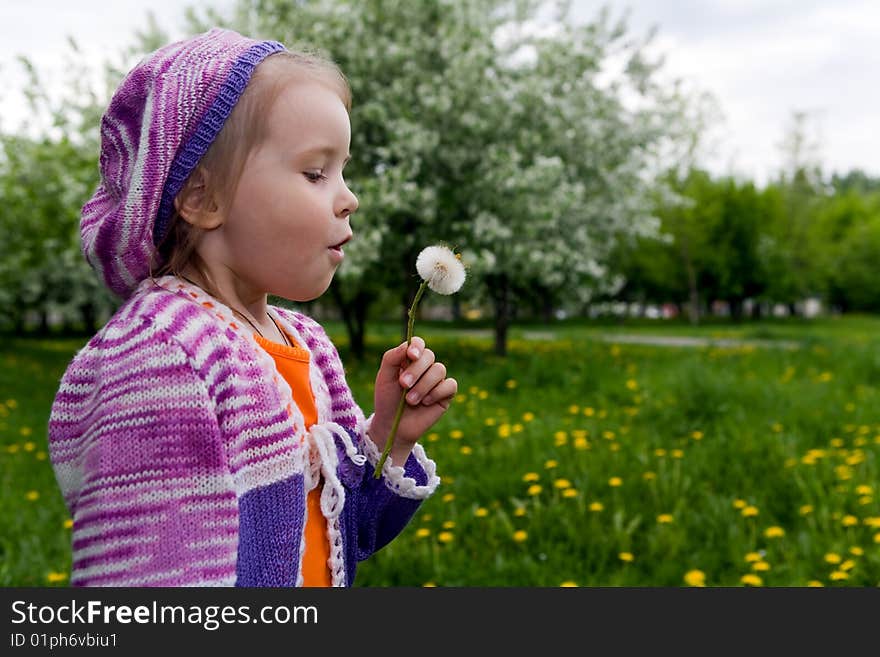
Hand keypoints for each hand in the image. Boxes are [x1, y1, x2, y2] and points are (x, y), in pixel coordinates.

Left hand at [370, 336, 456, 464]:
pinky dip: (437, 393)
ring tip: (410, 400)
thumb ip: (392, 358)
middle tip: (403, 385)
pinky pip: (450, 385)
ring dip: (423, 385)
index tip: (411, 356)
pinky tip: (426, 403)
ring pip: (439, 370)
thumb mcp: (384, 378)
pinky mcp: (445, 394)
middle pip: (429, 355)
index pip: (418, 343)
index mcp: (409, 360)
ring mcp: (436, 380)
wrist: (393, 426)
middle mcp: (425, 367)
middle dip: (416, 370)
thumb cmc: (387, 400)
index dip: (417, 346)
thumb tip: (408, 346)